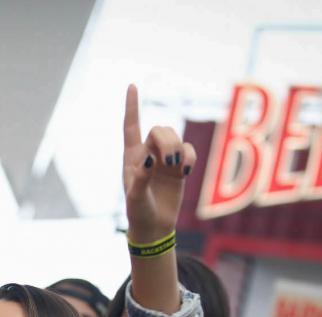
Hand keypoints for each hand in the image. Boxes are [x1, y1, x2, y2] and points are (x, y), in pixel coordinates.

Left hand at [122, 84, 195, 242]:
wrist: (154, 226)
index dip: (132, 106)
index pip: (131, 125)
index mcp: (132, 156)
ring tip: (176, 168)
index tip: (132, 85)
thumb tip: (150, 160)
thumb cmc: (138, 212)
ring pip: (176, 138)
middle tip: (170, 162)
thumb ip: (140, 178)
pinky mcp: (180, 168)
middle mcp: (148, 153)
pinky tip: (185, 172)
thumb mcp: (135, 197)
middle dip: (168, 141)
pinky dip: (190, 158)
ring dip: (178, 149)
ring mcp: (165, 160)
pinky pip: (189, 152)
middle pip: (160, 130)